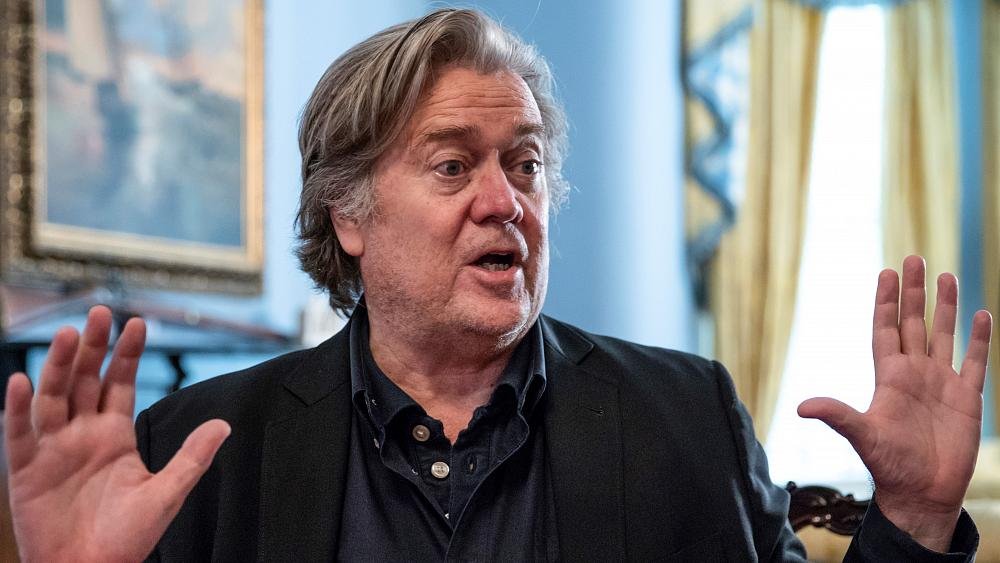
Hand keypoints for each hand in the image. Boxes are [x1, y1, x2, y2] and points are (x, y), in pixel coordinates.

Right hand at [3, 306, 230, 562]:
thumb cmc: (127, 538)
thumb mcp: (166, 493)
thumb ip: (192, 457)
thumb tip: (224, 425)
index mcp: (115, 435)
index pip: (121, 383)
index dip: (128, 354)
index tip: (139, 323)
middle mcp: (83, 434)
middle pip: (85, 379)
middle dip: (92, 346)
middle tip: (100, 312)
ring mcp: (54, 448)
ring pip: (54, 396)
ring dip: (58, 365)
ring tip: (67, 334)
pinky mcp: (27, 469)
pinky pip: (19, 433)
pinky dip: (16, 407)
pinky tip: (20, 380)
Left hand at [798, 256, 990, 551]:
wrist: (922, 494)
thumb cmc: (889, 466)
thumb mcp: (863, 436)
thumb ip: (838, 416)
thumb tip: (802, 407)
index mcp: (889, 377)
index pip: (885, 328)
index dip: (885, 302)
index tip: (887, 272)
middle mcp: (914, 373)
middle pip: (912, 322)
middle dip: (913, 292)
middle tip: (913, 258)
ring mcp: (941, 384)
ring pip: (943, 335)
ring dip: (945, 306)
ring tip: (945, 275)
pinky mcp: (967, 398)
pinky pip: (975, 362)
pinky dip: (980, 339)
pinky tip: (982, 314)